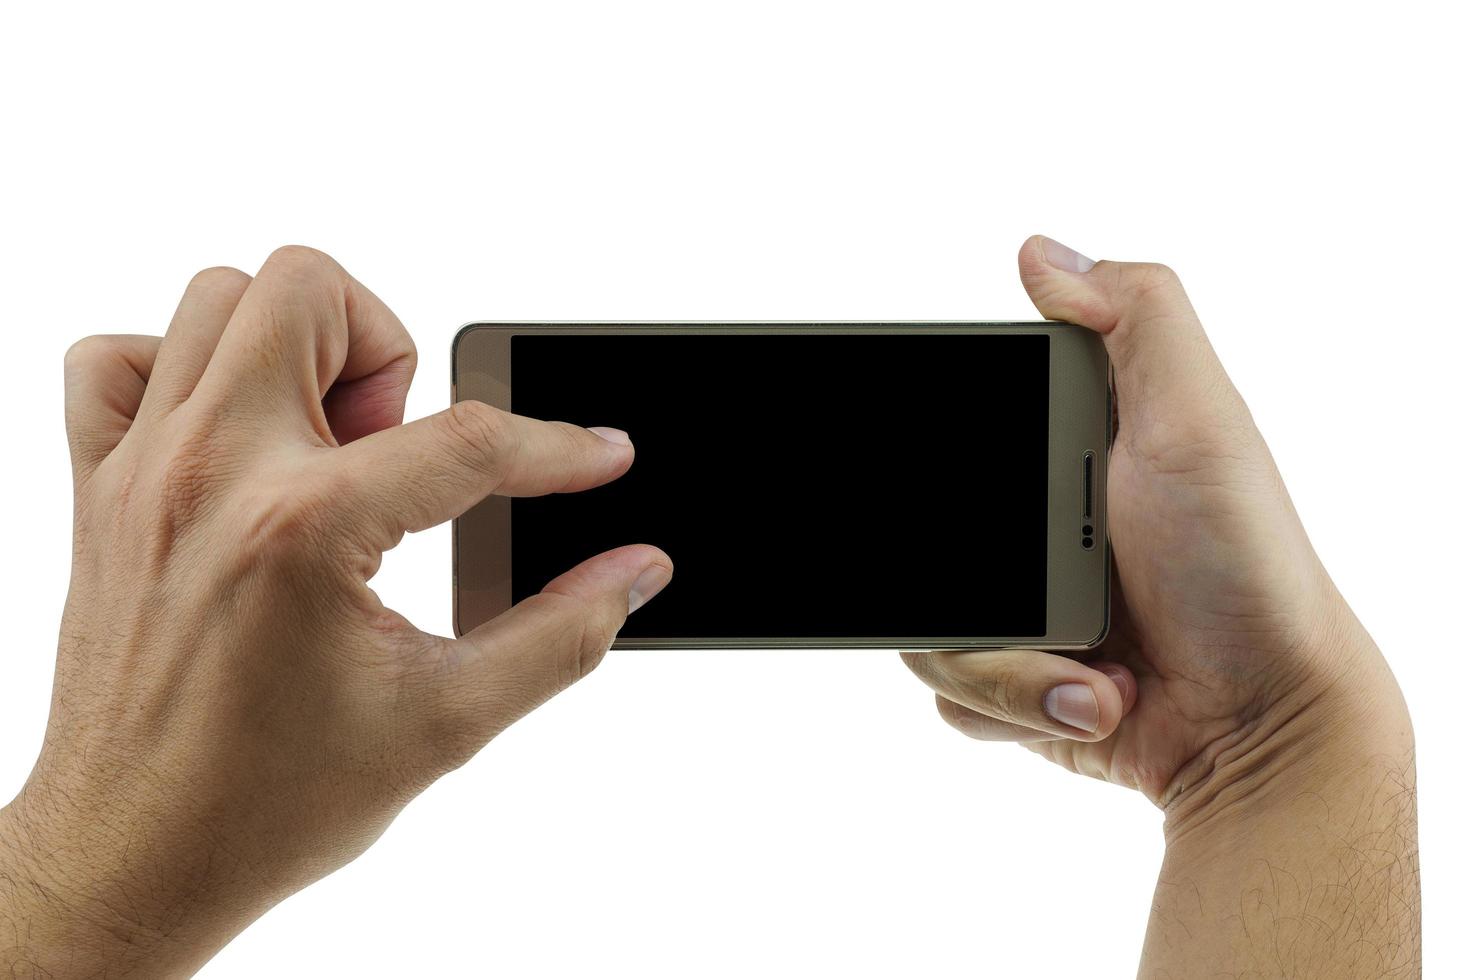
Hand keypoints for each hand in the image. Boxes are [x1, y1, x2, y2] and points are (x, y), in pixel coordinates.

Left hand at [0, 246, 671, 976]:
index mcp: (304, 530)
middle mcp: (212, 475)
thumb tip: (635, 572)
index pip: (468, 439)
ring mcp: (140, 474)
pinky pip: (117, 360)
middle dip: (392, 348)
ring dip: (298, 346)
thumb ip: (562, 635)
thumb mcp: (446, 721)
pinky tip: (239, 442)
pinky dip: (182, 370)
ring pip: (217, 299)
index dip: (561, 449)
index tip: (601, 459)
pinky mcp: (97, 492)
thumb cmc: (266, 805)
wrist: (132, 861)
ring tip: (331, 442)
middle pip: (312, 288)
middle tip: (403, 447)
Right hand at [902, 237, 1417, 975]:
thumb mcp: (1202, 418)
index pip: (955, 434)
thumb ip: (1135, 316)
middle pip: (917, 547)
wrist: (1262, 723)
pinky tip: (1087, 703)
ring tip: (1092, 674)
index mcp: (1063, 454)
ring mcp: (1023, 610)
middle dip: (975, 593)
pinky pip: (955, 697)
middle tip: (1056, 602)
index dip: (930, 455)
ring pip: (927, 634)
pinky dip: (1014, 708)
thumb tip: (1037, 251)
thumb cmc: (1244, 567)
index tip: (958, 488)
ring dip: (1010, 669)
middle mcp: (1034, 528)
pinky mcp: (1020, 686)